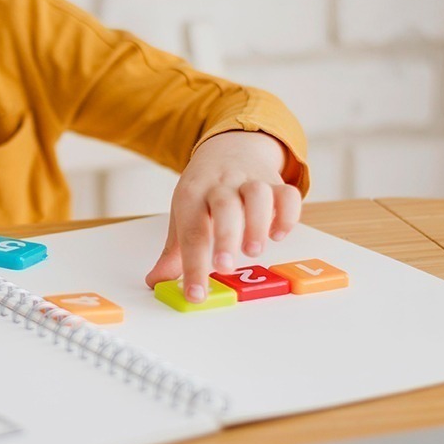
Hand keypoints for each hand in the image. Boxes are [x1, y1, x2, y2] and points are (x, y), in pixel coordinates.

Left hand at [144, 131, 301, 302]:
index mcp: (192, 195)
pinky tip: (278, 234)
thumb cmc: (204, 190)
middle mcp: (220, 186)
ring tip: (252, 251)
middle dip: (225, 237)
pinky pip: (287, 194)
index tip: (195, 295)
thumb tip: (155, 282)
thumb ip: (174, 253)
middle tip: (224, 266)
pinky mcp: (275, 183)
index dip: (193, 267)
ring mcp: (249, 182)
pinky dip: (287, 215)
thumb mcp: (184, 214)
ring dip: (257, 223)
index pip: (192, 233)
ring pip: (257, 195)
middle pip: (224, 206)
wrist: (227, 148)